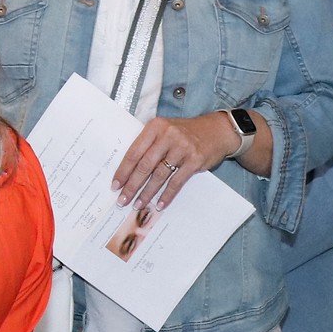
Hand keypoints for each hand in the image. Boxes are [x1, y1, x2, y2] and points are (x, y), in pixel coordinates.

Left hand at [112, 112, 240, 208]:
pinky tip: (159, 204)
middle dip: (132, 185)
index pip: (134, 152)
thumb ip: (149, 145)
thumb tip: (128, 172)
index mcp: (155, 127)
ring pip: (159, 175)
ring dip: (147, 192)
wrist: (217, 131)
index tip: (115, 185)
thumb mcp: (165, 130)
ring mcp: (182, 148)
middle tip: (122, 200)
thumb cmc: (185, 133)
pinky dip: (166, 195)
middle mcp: (168, 136)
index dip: (123, 171)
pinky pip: (176, 182)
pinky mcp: (195, 160)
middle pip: (144, 165)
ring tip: (138, 204)